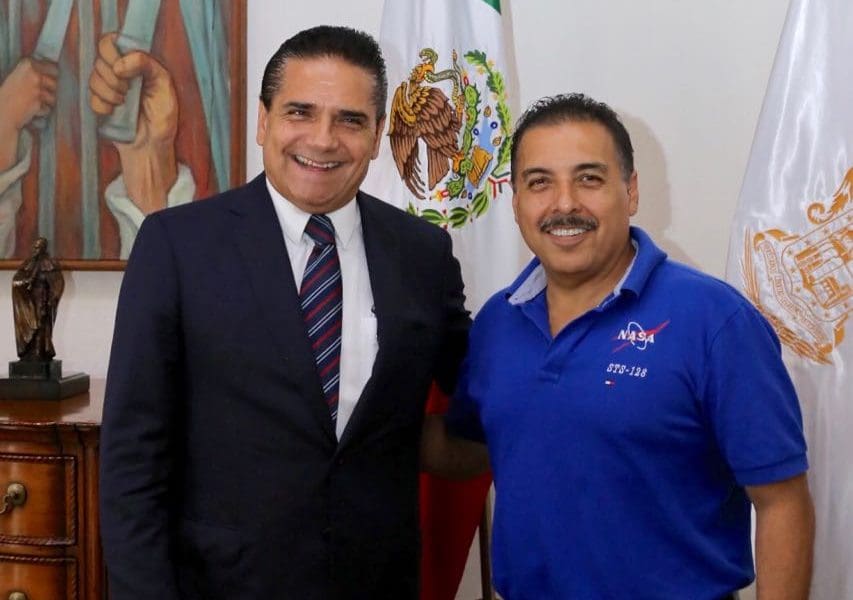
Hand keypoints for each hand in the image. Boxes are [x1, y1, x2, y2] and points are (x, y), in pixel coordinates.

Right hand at [0, 58, 57, 169]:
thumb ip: (36, 73)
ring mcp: (37, 85)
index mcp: (27, 62)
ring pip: (55, 96)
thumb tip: (57, 68)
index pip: (53, 67)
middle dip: (48, 92)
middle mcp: (33, 71)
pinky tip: (29, 112)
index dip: (48, 79)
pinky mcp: (39, 99)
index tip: (38, 87)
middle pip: (57, 82)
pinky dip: (43, 111)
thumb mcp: (20, 80)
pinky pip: (51, 106)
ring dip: (45, 103)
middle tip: (30, 99)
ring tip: (28, 105)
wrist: (0, 116)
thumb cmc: (9, 100)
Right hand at [89, 33, 178, 213]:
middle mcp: (119, 71)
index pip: (110, 41)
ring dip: (110, 92)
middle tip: (127, 90)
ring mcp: (107, 87)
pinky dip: (103, 106)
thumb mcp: (164, 84)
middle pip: (99, 57)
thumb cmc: (162, 116)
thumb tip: (118, 65)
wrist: (152, 145)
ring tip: (125, 103)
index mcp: (134, 62)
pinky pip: (91, 98)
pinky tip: (115, 112)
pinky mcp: (99, 104)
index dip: (111, 51)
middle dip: (113, 76)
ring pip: (93, 78)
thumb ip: (146, 64)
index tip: (122, 69)